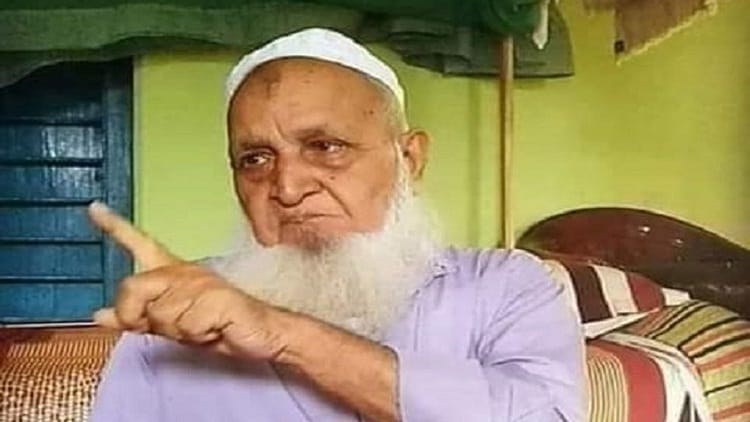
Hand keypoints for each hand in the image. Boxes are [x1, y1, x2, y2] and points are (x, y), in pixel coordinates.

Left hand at [88, 202, 287, 360]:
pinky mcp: (218, 297)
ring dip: (178, 331)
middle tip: (169, 327)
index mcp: (173, 273)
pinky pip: (186, 325)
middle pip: (133, 286)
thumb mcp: (171, 324)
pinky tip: (215, 328)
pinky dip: (198, 335)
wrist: (260, 333)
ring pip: (159, 313)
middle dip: (139, 316)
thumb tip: (100, 315)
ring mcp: (201, 282)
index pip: (140, 244)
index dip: (115, 226)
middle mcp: (184, 272)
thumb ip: (136, 317)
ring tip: (202, 327)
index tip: (94, 208)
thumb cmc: (218, 326)